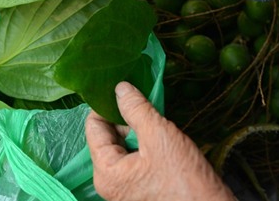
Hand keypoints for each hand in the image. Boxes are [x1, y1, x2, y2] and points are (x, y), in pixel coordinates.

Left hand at [85, 82, 235, 200]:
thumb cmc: (184, 179)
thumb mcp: (159, 135)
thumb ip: (136, 109)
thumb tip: (120, 88)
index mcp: (105, 172)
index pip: (93, 127)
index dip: (108, 105)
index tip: (126, 91)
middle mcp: (109, 182)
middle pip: (107, 137)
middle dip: (125, 119)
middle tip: (147, 107)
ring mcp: (124, 188)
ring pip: (122, 146)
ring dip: (138, 131)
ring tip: (158, 124)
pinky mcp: (140, 189)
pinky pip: (135, 158)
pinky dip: (146, 144)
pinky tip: (162, 139)